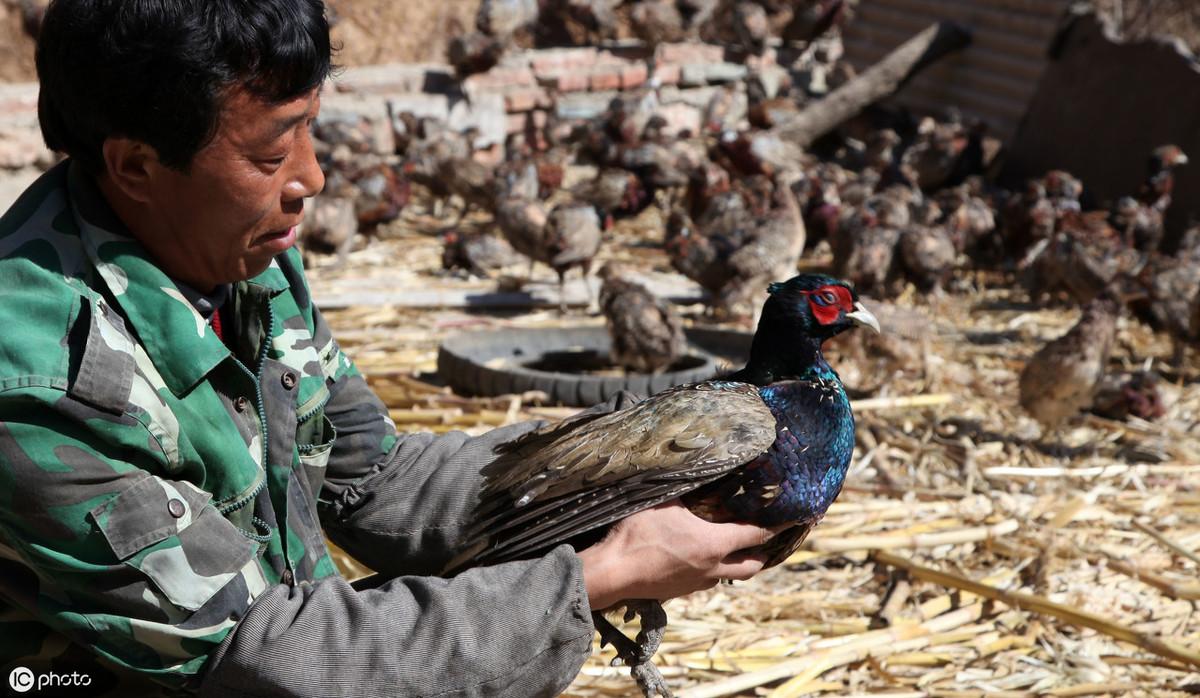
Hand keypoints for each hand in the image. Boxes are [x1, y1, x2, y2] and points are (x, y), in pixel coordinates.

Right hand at [576, 501, 778, 609]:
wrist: (613, 571)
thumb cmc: (637, 533)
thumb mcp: (664, 501)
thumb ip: (685, 489)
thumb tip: (696, 470)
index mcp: (714, 544)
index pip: (755, 535)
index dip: (776, 527)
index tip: (793, 521)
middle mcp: (712, 568)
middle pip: (751, 566)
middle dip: (760, 553)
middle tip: (762, 540)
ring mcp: (696, 584)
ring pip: (728, 577)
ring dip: (734, 564)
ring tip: (731, 548)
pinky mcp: (679, 592)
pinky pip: (705, 582)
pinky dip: (711, 570)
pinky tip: (697, 557)